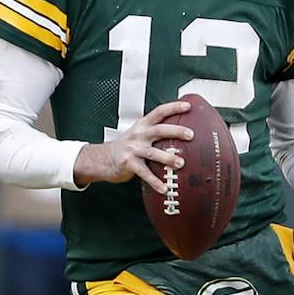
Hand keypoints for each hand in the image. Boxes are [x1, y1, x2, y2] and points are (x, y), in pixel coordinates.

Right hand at [73, 99, 192, 193]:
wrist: (103, 158)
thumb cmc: (127, 147)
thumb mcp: (139, 134)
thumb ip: (156, 132)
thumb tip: (181, 133)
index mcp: (143, 125)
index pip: (159, 112)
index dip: (173, 107)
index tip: (188, 106)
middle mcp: (139, 135)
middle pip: (159, 130)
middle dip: (176, 131)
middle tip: (190, 135)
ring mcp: (133, 149)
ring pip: (153, 152)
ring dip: (168, 158)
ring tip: (180, 163)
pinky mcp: (129, 164)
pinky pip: (144, 173)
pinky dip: (155, 181)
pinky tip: (164, 188)